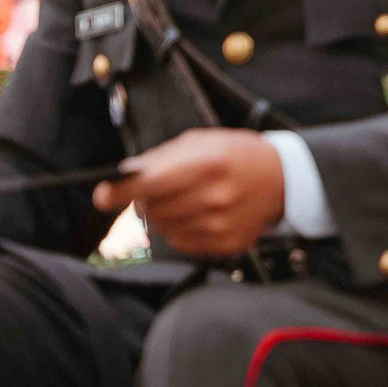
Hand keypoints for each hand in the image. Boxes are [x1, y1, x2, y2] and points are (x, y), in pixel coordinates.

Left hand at [94, 129, 284, 258]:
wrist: (284, 179)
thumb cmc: (238, 155)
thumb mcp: (202, 142)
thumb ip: (161, 158)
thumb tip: (125, 175)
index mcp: (206, 165)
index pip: (148, 184)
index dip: (119, 193)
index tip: (103, 196)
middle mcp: (213, 198)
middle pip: (152, 210)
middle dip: (145, 200)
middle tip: (159, 190)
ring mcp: (220, 224)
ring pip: (164, 229)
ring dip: (163, 216)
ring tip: (185, 199)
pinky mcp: (226, 244)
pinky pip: (182, 243)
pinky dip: (181, 230)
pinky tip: (198, 214)